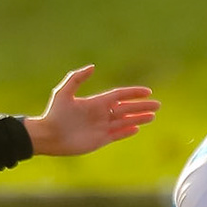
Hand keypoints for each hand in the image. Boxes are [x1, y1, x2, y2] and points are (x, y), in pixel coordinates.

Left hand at [23, 67, 158, 156]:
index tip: (148, 91)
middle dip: (142, 106)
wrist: (48, 136)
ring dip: (139, 118)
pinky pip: (117, 134)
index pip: (120, 95)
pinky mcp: (99, 140)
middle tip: (158, 105)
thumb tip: (92, 66)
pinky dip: (127, 131)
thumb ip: (76, 78)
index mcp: (95, 102)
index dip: (133, 93)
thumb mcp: (63, 93)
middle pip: (126, 108)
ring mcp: (101, 127)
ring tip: (153, 116)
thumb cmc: (54, 114)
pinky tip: (137, 128)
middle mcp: (100, 114)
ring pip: (124, 121)